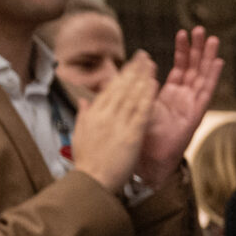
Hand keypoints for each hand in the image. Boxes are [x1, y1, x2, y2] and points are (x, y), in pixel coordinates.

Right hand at [67, 54, 154, 194]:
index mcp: (94, 114)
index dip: (122, 74)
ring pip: (132, 95)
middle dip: (133, 70)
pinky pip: (141, 111)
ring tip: (151, 63)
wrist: (91, 181)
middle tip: (144, 55)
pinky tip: (154, 84)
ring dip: (142, 77)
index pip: (110, 89)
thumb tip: (84, 101)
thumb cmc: (87, 162)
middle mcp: (105, 115)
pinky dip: (147, 96)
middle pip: (121, 87)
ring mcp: (118, 124)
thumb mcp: (80, 134)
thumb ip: (84, 115)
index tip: (131, 64)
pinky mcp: (130, 135)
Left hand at [137, 28, 221, 188]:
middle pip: (194, 70)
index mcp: (168, 97)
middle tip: (201, 29)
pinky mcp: (194, 116)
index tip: (182, 34)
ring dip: (207, 58)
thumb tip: (122, 73)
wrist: (142, 163)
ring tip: (212, 39)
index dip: (181, 52)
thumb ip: (130, 90)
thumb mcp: (129, 107)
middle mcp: (183, 101)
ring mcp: (190, 108)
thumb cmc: (137, 140)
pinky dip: (212, 77)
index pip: (179, 69)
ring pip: (202, 77)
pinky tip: (217, 62)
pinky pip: (206, 94)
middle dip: (198, 49)